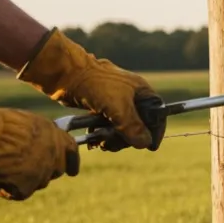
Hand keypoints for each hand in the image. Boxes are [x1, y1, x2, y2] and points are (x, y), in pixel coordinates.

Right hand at [0, 92, 78, 200]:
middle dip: (45, 172)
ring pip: (38, 182)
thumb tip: (29, 148)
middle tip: (28, 171)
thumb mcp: (20, 122)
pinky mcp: (27, 185)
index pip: (71, 149)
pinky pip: (18, 193)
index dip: (71, 161)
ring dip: (22, 180)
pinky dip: (4, 191)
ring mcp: (42, 171)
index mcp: (53, 132)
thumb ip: (30, 135)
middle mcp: (53, 153)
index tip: (72, 172)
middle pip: (55, 170)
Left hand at [18, 28, 164, 151]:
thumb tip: (145, 143)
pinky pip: (108, 127)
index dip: (155, 131)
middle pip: (140, 126)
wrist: (65, 74)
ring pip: (123, 129)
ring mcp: (116, 103)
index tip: (150, 147)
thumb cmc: (96, 85)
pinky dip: (103, 135)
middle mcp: (131, 97)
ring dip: (114, 140)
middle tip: (115, 144)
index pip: (158, 114)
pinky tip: (95, 139)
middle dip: (128, 139)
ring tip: (102, 143)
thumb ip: (134, 127)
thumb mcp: (119, 107)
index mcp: (142, 92)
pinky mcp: (101, 108)